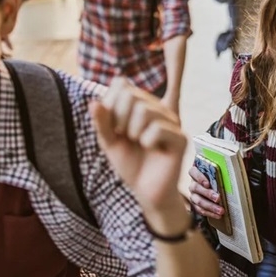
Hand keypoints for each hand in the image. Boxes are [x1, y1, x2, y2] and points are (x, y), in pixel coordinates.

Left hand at [91, 78, 186, 214]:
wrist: (147, 192)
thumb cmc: (130, 164)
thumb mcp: (109, 142)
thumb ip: (102, 122)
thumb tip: (93, 102)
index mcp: (142, 105)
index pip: (122, 84)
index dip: (111, 104)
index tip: (113, 126)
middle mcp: (158, 109)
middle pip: (131, 95)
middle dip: (119, 118)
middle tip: (125, 136)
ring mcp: (172, 122)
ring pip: (145, 110)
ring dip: (132, 131)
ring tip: (137, 143)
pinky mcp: (181, 138)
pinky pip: (158, 129)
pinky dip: (147, 141)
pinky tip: (152, 149)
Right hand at [188, 166, 223, 218]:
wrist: (214, 189)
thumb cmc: (216, 178)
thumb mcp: (216, 174)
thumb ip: (219, 174)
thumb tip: (231, 174)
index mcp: (195, 173)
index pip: (193, 172)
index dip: (199, 177)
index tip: (207, 184)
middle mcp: (192, 184)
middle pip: (196, 188)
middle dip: (207, 194)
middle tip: (218, 198)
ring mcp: (193, 195)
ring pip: (198, 201)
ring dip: (210, 206)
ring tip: (221, 210)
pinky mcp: (195, 205)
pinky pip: (200, 210)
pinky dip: (210, 213)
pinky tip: (218, 215)